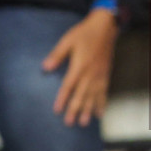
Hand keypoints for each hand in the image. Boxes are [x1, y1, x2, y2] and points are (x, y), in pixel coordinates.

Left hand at [44, 9, 118, 126]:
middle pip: (82, 94)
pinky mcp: (106, 74)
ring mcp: (100, 75)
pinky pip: (104, 92)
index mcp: (80, 65)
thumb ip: (57, 54)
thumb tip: (45, 67)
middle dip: (75, 109)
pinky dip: (102, 103)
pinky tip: (100, 113)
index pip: (69, 85)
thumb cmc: (84, 33)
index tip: (57, 110)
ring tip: (84, 122)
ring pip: (94, 96)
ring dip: (89, 110)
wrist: (105, 27)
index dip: (63, 98)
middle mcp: (91, 73)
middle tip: (69, 123)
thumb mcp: (67, 40)